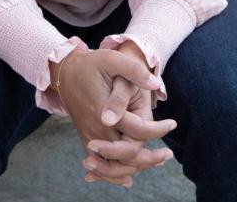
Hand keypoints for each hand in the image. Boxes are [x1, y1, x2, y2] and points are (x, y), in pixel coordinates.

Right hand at [52, 48, 176, 187]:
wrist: (64, 72)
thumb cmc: (91, 65)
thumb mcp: (111, 59)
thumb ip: (133, 71)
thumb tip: (155, 84)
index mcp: (105, 111)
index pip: (137, 131)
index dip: (158, 130)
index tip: (172, 124)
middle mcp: (97, 128)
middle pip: (127, 155)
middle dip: (149, 159)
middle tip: (167, 155)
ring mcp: (91, 135)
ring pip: (113, 164)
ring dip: (134, 168)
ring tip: (155, 163)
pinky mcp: (87, 137)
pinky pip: (101, 162)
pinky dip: (114, 172)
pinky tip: (127, 178)